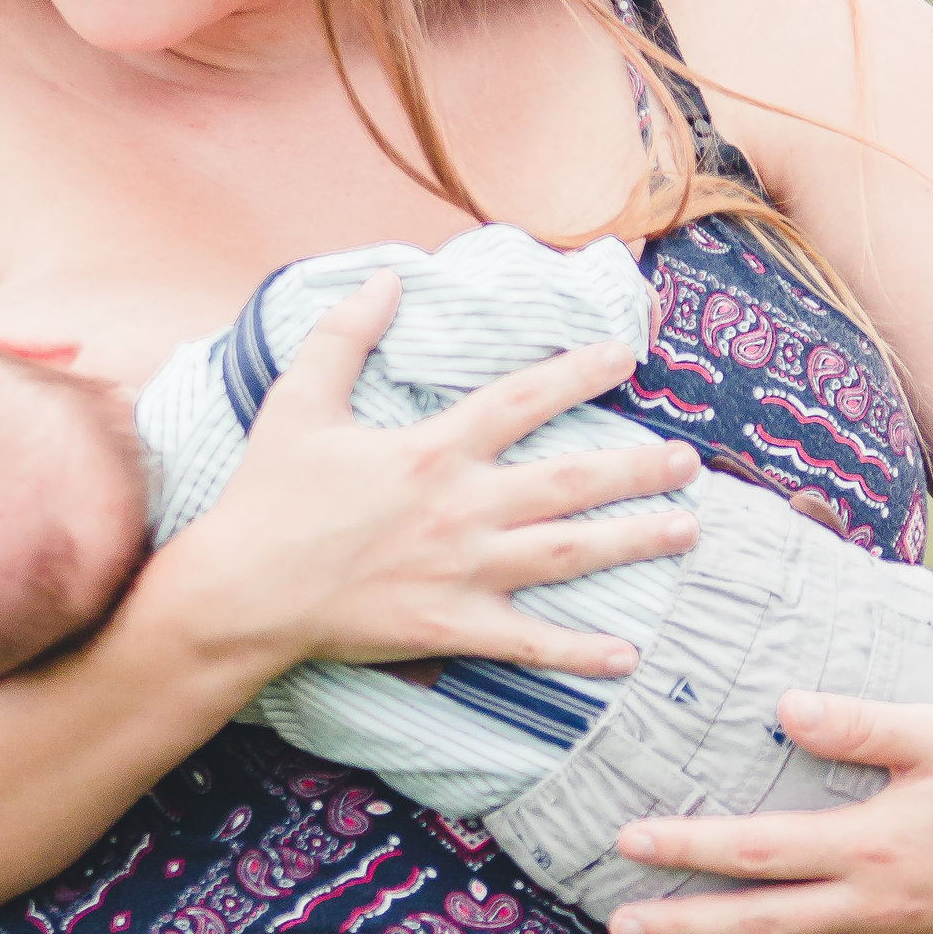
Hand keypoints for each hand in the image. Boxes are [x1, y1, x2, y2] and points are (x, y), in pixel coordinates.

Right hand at [171, 272, 699, 683]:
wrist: (243, 591)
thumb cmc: (269, 497)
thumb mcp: (299, 402)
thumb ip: (344, 335)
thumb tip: (385, 279)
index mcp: (434, 449)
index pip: (524, 399)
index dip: (580, 372)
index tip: (628, 355)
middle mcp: (464, 507)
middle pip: (571, 481)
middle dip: (637, 468)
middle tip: (688, 461)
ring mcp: (465, 571)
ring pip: (570, 553)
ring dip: (634, 540)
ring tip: (688, 529)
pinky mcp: (453, 627)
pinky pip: (531, 642)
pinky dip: (581, 651)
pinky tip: (629, 654)